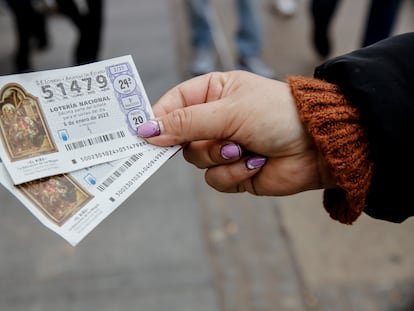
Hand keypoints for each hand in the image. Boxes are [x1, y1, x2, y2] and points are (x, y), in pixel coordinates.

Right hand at [137, 71, 334, 195]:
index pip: (172, 106)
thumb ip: (186, 123)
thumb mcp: (228, 111)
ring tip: (246, 149)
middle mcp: (214, 120)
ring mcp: (223, 147)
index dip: (157, 120)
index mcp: (211, 94)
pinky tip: (256, 163)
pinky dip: (234, 174)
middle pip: (180, 140)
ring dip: (221, 159)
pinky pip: (216, 180)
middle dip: (202, 143)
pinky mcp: (234, 172)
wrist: (318, 145)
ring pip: (197, 162)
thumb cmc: (277, 114)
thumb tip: (147, 130)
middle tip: (222, 140)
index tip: (143, 134)